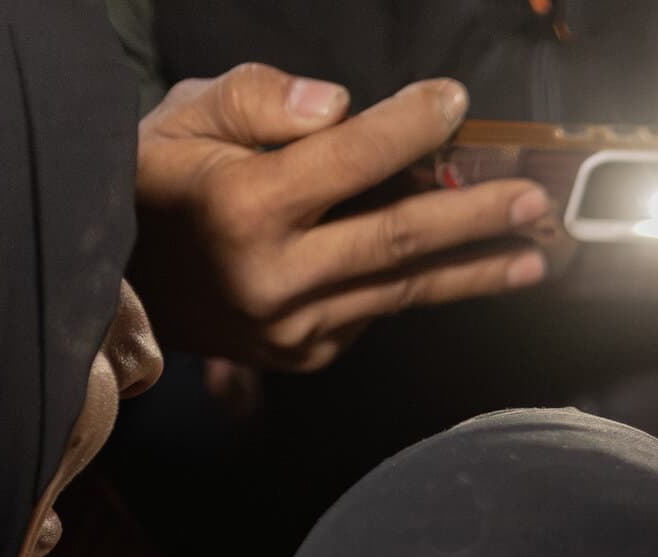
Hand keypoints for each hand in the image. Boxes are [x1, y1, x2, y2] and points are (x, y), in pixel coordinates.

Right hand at [132, 63, 561, 371]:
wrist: (123, 278)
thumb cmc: (161, 179)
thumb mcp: (190, 115)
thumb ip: (263, 100)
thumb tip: (344, 106)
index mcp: (241, 205)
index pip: (349, 158)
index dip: (408, 127)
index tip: (455, 103)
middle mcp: (273, 275)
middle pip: (396, 240)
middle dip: (473, 219)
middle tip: (533, 203)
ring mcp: (293, 327)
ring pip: (401, 291)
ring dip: (474, 273)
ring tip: (533, 256)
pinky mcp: (307, 355)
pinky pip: (376, 312)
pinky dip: (416, 286)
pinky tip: (458, 267)